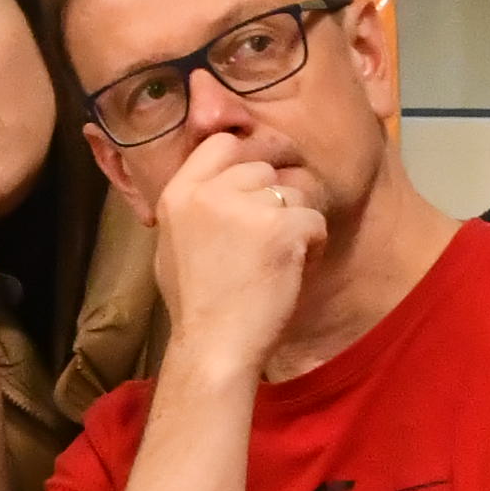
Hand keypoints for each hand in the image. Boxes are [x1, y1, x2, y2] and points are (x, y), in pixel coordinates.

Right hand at [146, 133, 326, 377]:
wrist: (213, 347)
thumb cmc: (196, 305)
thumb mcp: (174, 244)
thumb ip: (197, 206)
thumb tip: (223, 182)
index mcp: (178, 194)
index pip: (221, 143)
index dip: (247, 154)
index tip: (263, 173)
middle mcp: (210, 192)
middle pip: (263, 166)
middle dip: (276, 196)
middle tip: (275, 232)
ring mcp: (246, 207)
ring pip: (294, 192)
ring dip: (296, 222)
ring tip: (281, 260)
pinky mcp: (282, 228)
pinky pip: (315, 220)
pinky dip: (313, 245)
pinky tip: (294, 271)